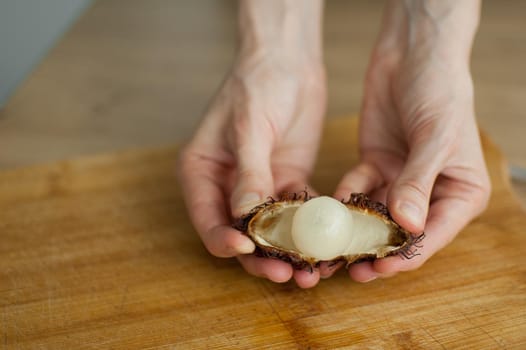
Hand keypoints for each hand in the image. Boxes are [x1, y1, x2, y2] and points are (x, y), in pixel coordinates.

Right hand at [179, 50, 326, 287]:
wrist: (288, 61)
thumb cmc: (257, 84)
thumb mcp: (249, 126)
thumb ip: (249, 173)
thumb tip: (245, 216)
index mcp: (202, 172)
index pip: (207, 218)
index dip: (225, 239)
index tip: (247, 248)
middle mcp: (226, 185)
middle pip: (240, 234)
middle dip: (262, 257)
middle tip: (286, 274)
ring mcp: (258, 187)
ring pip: (270, 232)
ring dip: (289, 253)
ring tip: (311, 272)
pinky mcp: (286, 181)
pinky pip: (296, 215)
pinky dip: (309, 232)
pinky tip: (326, 246)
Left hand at [333, 0, 489, 281]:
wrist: (411, 56)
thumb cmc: (440, 92)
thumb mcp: (435, 138)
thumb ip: (419, 182)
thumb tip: (408, 225)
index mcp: (460, 192)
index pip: (434, 234)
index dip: (407, 255)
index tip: (380, 268)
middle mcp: (430, 193)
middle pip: (401, 232)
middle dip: (377, 251)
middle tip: (351, 269)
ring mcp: (400, 181)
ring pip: (375, 217)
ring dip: (354, 233)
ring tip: (332, 252)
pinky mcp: (374, 167)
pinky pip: (357, 191)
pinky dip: (343, 201)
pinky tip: (327, 212)